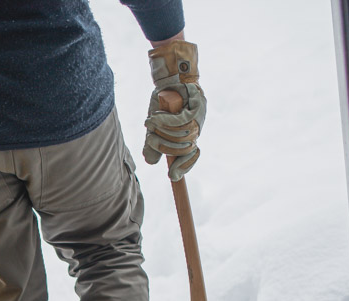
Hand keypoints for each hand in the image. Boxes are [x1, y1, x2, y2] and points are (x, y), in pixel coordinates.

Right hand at [143, 40, 205, 180]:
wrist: (170, 76)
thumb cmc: (163, 101)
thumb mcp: (155, 126)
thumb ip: (153, 144)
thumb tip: (152, 163)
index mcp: (188, 136)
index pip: (189, 156)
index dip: (184, 167)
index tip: (174, 176)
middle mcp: (195, 128)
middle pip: (182, 149)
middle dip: (164, 146)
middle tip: (151, 136)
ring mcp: (198, 117)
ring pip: (180, 136)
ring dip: (162, 131)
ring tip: (152, 121)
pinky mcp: (196, 105)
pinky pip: (179, 121)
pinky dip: (164, 121)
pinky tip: (153, 117)